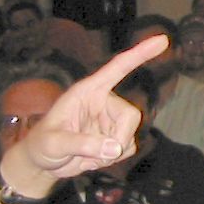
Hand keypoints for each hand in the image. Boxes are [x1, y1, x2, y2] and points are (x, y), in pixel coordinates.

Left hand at [20, 35, 169, 180]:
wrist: (43, 163)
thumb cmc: (41, 145)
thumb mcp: (53, 143)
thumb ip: (82, 144)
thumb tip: (115, 148)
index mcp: (88, 91)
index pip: (117, 68)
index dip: (140, 54)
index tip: (163, 40)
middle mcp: (104, 102)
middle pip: (131, 115)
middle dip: (118, 139)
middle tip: (98, 156)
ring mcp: (111, 119)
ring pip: (131, 134)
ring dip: (112, 152)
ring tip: (87, 157)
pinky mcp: (116, 136)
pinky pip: (130, 146)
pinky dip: (115, 158)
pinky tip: (95, 159)